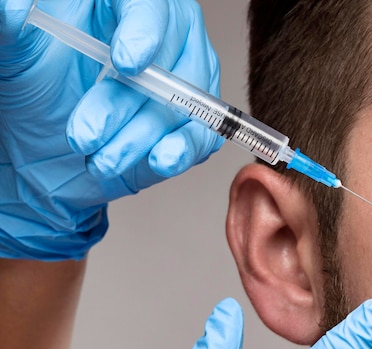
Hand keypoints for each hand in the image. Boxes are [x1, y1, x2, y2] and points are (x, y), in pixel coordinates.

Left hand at [0, 0, 221, 259]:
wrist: (41, 148)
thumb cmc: (33, 89)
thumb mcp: (16, 54)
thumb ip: (10, 27)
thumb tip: (11, 7)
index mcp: (124, 4)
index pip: (151, 4)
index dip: (145, 31)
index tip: (125, 63)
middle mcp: (163, 40)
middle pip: (171, 63)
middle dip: (128, 103)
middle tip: (86, 133)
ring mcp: (181, 86)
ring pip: (184, 106)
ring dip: (143, 137)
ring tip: (102, 160)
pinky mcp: (189, 128)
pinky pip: (202, 137)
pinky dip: (182, 150)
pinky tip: (159, 159)